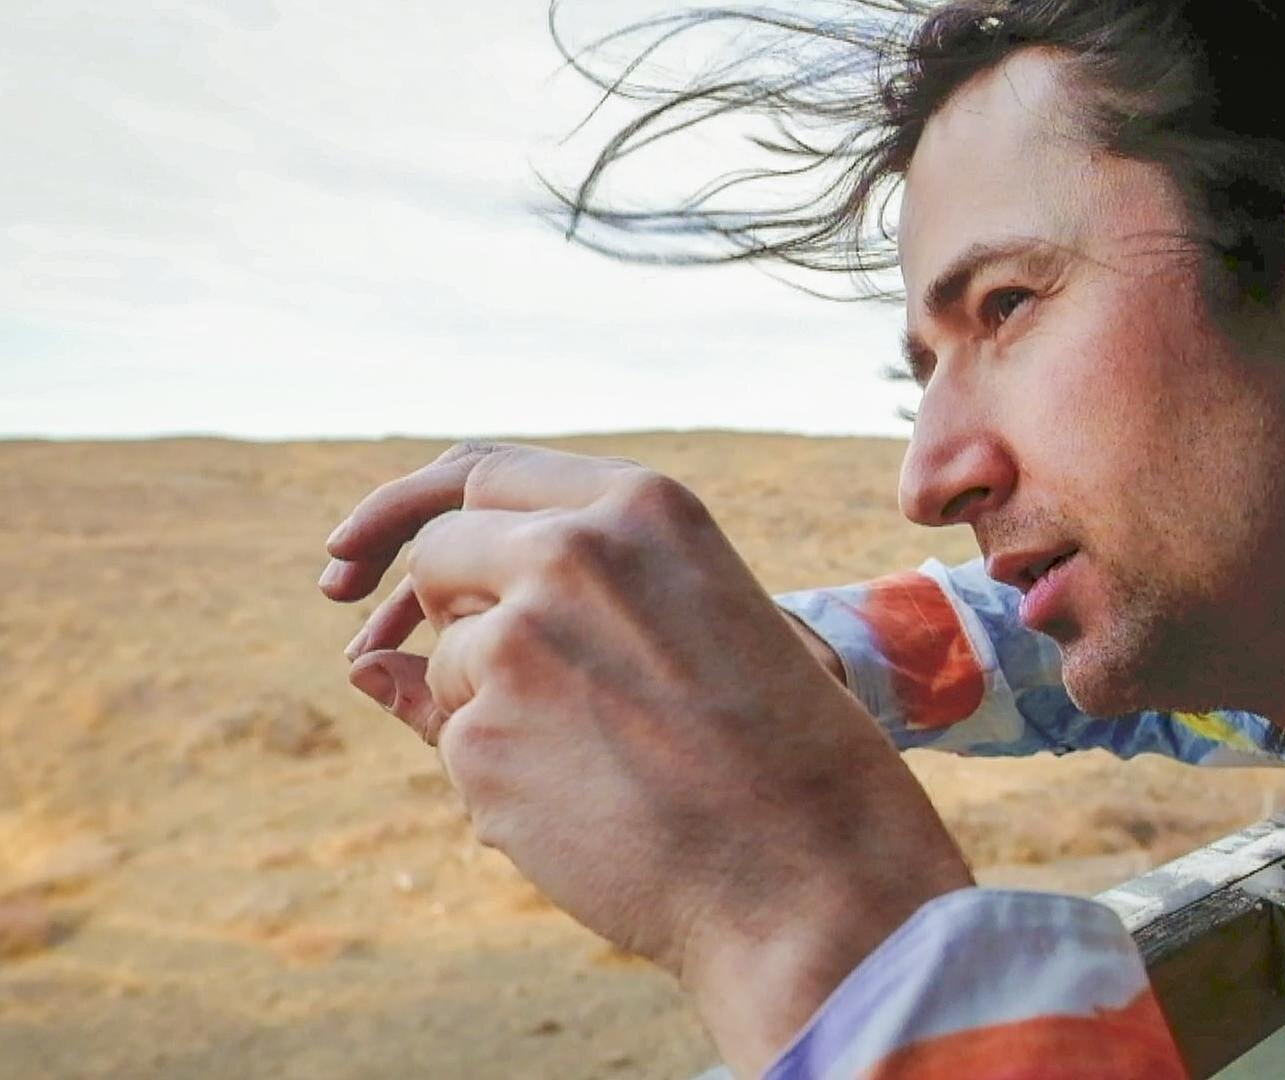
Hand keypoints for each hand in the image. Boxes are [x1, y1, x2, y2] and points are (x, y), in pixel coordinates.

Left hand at [320, 443, 971, 1073]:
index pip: (483, 473)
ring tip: (606, 763)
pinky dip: (501, 781)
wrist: (809, 868)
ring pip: (440, 661)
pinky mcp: (481, 736)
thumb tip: (361, 662)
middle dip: (432, 609)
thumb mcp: (685, 638)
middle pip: (439, 553)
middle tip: (453, 668)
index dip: (400, 510)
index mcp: (643, 507)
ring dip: (487, 708)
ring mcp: (517, 639)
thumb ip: (548, 611)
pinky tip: (594, 809)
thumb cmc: (775, 755)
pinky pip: (456, 748)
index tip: (351, 556)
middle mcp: (570, 551)